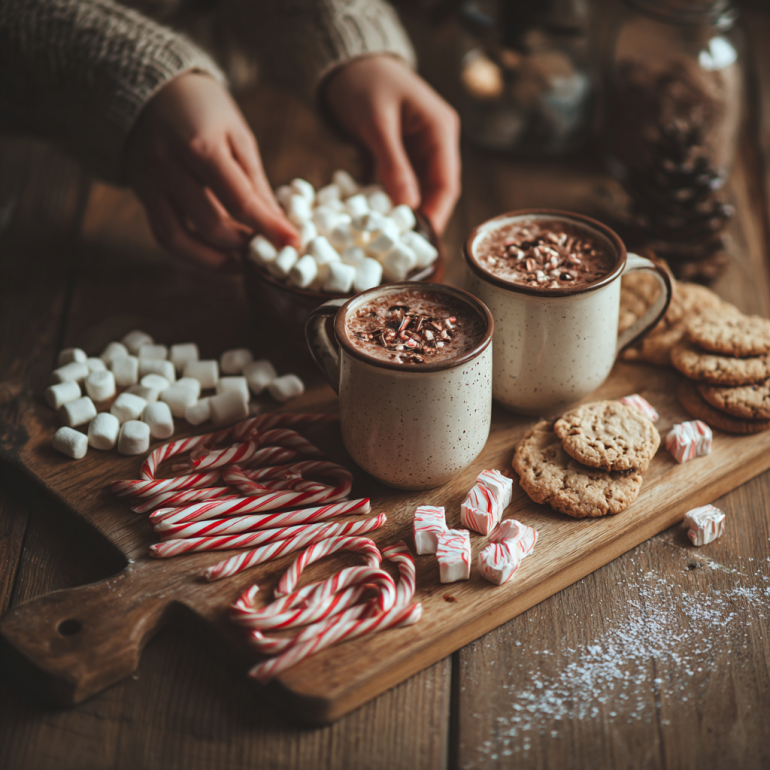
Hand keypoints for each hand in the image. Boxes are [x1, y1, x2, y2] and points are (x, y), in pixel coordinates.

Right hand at [126, 72, 297, 267]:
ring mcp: (150, 183)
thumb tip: (276, 225)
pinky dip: (192, 253)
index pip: (240, 201)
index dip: (269, 228)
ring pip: (182, 240)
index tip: (293, 243)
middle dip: (246, 245)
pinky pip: (165, 236)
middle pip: (213, 225)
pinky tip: (217, 255)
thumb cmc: (202, 107)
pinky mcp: (142, 194)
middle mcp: (170, 167)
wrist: (145, 84)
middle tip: (269, 250)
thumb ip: (255, 182)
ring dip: (217, 259)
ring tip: (243, 261)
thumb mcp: (238, 134)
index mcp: (200, 146)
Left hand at [323, 56, 460, 234]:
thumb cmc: (364, 82)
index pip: (447, 183)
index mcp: (440, 131)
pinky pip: (394, 187)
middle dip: (418, 221)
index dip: (436, 215)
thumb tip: (409, 209)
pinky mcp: (396, 157)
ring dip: (399, 215)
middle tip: (401, 251)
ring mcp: (415, 151)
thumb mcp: (377, 123)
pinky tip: (370, 222)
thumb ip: (393, 165)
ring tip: (385, 242)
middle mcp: (433, 143)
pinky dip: (383, 203)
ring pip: (413, 193)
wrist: (344, 62)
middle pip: (433, 193)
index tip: (420, 243)